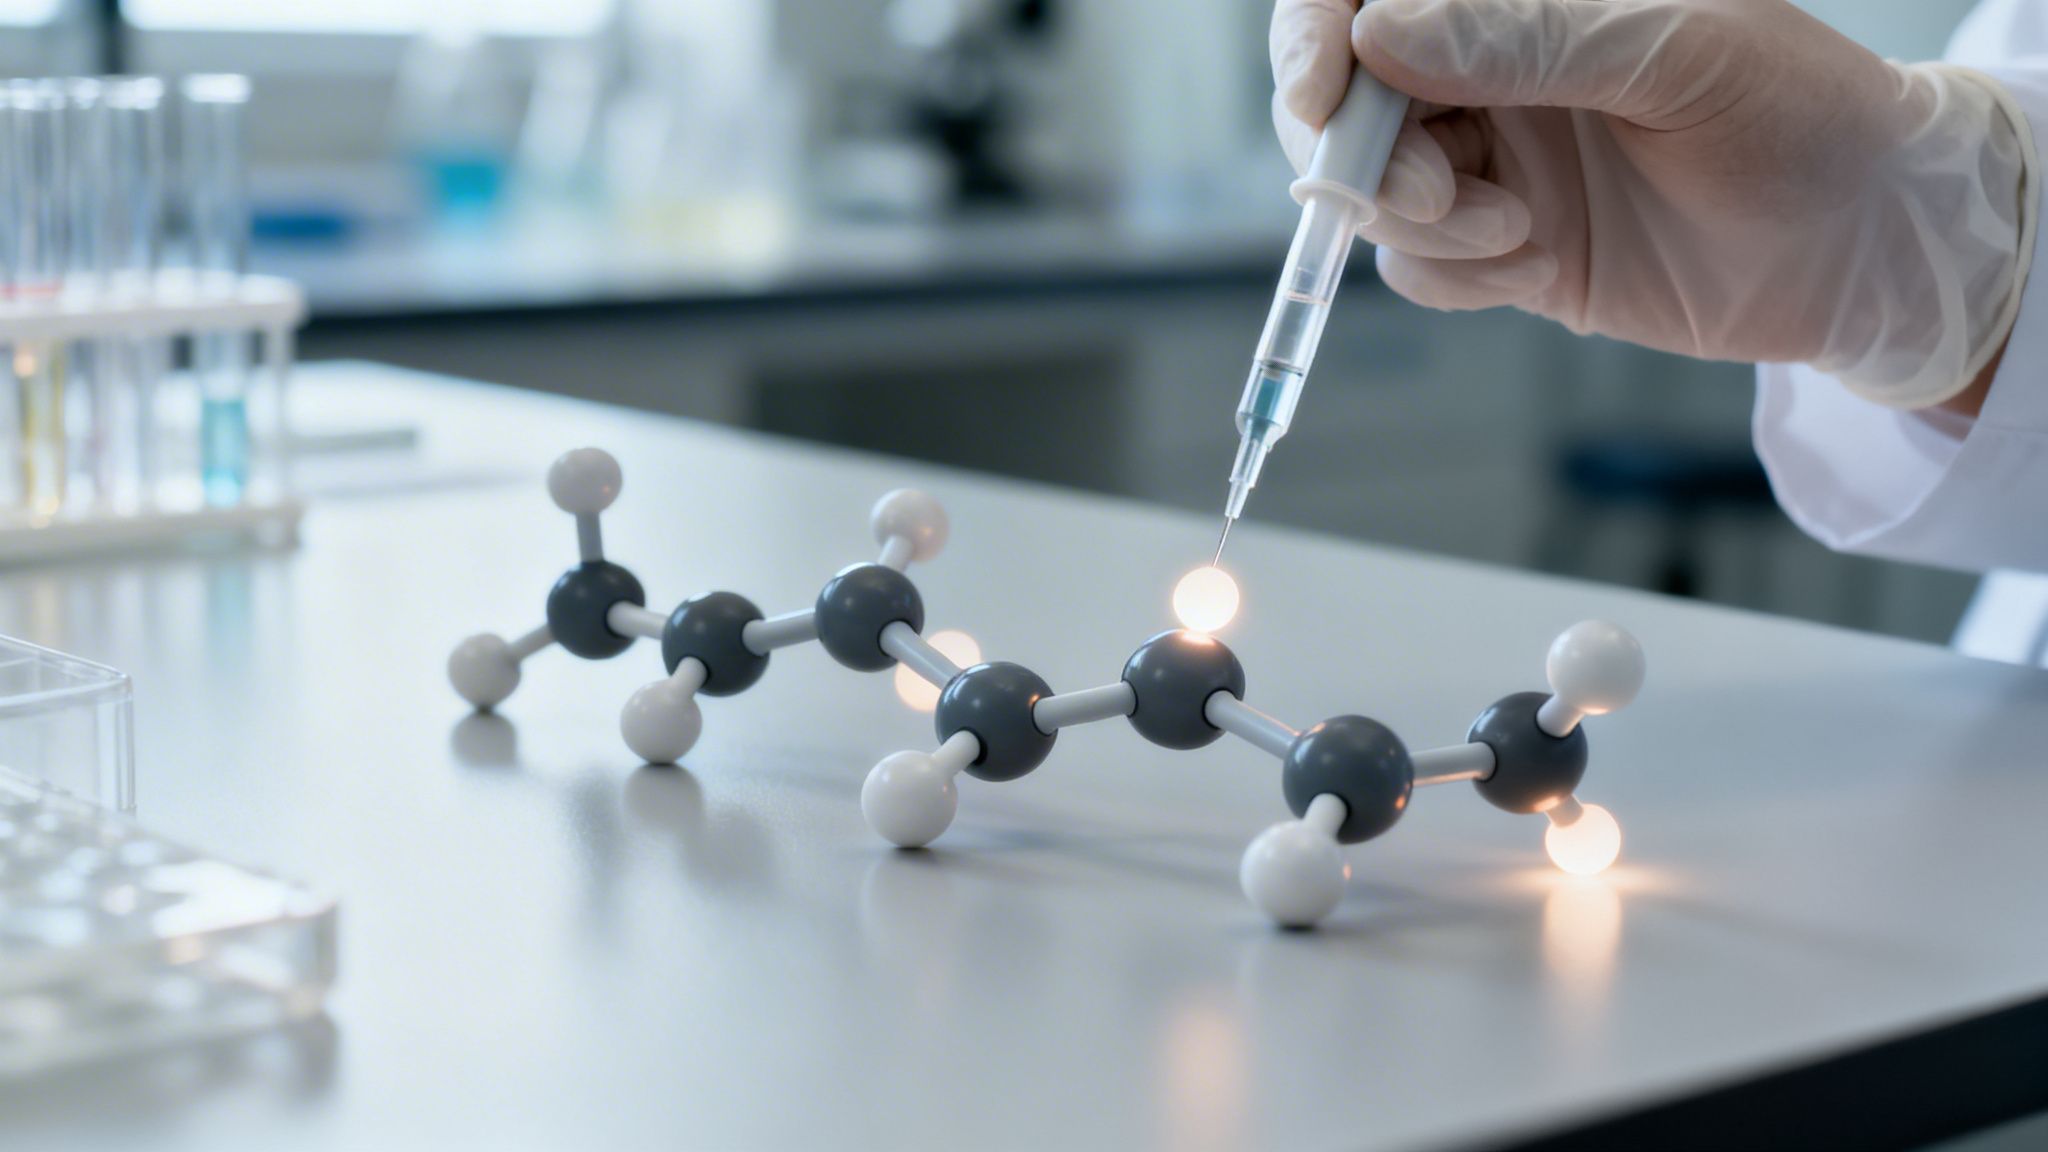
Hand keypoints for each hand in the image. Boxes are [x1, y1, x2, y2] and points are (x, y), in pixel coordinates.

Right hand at [1271, 0, 2032, 409]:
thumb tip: (1376, 34)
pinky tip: (1536, 262)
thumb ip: (1523, 38)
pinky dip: (1458, 273)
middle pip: (1346, 99)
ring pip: (1374, 191)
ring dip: (1421, 223)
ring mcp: (1494, 159)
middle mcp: (1492, 71)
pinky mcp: (1504, 248)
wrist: (1867, 245)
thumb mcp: (1671, 51)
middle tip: (1422, 195)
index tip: (1319, 98)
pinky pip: (1419, 266)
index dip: (1316, 40)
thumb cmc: (1798, 111)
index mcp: (1526, 0)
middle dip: (1361, 154)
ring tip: (1513, 234)